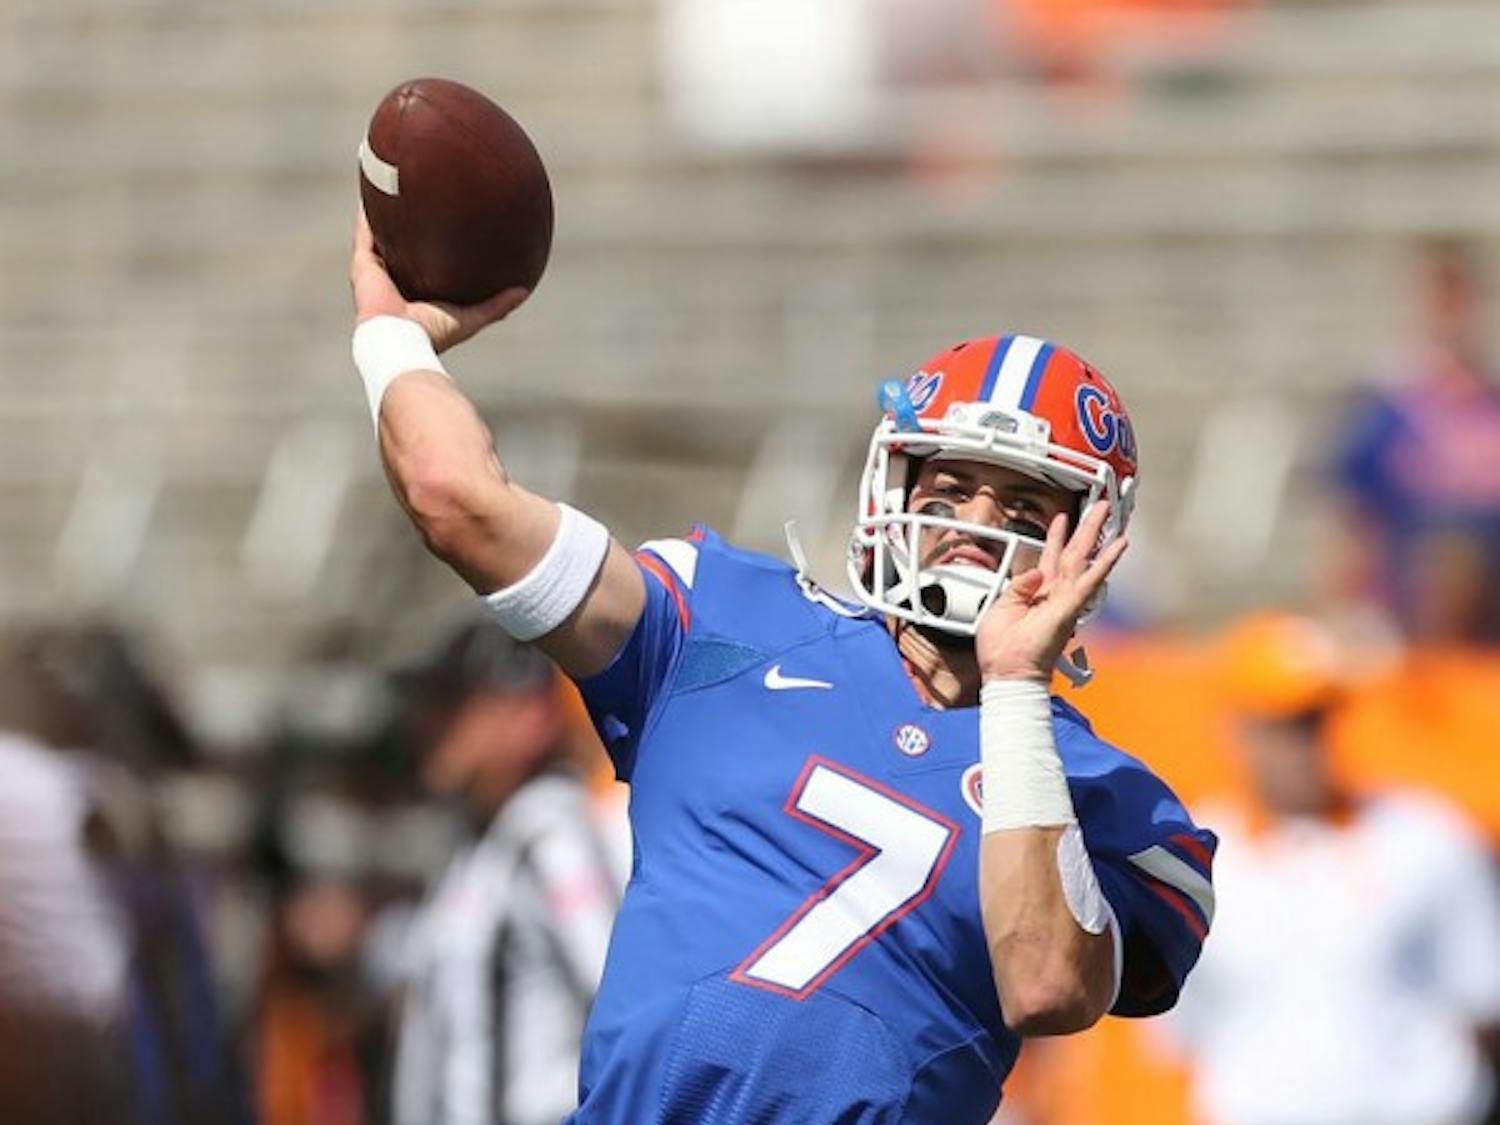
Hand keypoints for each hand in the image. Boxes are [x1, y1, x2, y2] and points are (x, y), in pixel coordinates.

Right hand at [349, 206, 528, 353]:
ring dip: (381, 212)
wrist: (402, 341)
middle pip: (395, 246)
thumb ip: (496, 305)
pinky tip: (373, 188)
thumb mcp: (470, 317)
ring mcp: (374, 272)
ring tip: (388, 183)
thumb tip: (523, 291)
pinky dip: (367, 212)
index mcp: (411, 292)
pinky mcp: (363, 264)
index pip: (416, 264)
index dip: (423, 247)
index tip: (435, 228)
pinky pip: (365, 231)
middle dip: (400, 226)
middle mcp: (390, 280)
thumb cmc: (434, 333)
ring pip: (377, 234)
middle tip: (412, 200)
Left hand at [975, 500, 1127, 682]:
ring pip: (1083, 558)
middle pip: (1072, 552)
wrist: (1007, 674)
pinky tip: (1118, 545)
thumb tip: (1033, 571)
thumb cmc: (1002, 650)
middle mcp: (1053, 594)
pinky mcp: (1069, 607)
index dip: (1054, 537)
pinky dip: (1105, 561)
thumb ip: (1018, 586)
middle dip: (1083, 528)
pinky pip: (1090, 580)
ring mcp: (1064, 599)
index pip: (1049, 558)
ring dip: (1095, 534)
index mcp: (1035, 593)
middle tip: (1096, 507)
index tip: (1060, 520)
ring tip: (1106, 512)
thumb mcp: (1000, 607)